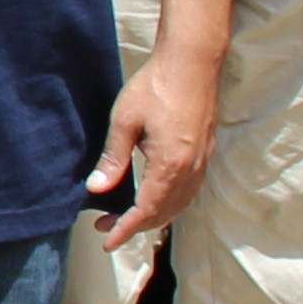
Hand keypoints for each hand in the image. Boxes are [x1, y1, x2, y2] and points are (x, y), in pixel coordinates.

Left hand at [88, 56, 221, 244]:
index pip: (146, 210)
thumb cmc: (155, 86)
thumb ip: (113, 159)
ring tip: (125, 217)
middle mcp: (191, 169)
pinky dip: (170, 204)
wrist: (191, 62)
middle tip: (106, 227)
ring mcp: (202, 161)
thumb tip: (97, 189)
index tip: (107, 241)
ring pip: (179, 204)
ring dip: (154, 216)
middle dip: (135, 226)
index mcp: (170, 164)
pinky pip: (188, 191)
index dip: (125, 229)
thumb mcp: (125, 121)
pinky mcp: (205, 152)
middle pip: (164, 212)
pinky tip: (153, 199)